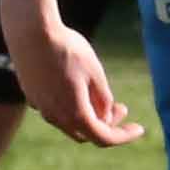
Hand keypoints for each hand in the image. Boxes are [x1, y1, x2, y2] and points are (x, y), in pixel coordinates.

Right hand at [2, 0, 142, 148]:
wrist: (30, 32)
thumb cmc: (67, 49)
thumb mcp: (95, 73)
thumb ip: (103, 100)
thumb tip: (105, 117)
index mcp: (75, 113)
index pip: (104, 138)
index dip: (124, 136)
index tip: (139, 128)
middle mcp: (55, 117)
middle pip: (85, 134)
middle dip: (107, 125)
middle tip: (122, 107)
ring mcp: (40, 107)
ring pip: (69, 123)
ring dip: (88, 117)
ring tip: (101, 97)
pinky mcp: (31, 96)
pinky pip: (55, 111)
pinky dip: (71, 108)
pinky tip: (76, 88)